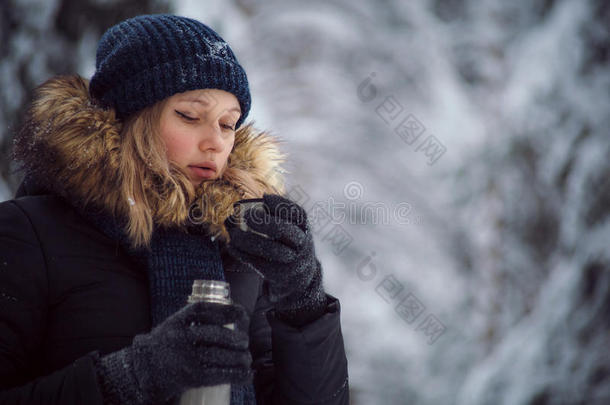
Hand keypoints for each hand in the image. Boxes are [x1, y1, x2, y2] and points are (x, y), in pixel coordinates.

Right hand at [94, 301, 251, 403]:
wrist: (144, 369)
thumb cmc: (168, 344)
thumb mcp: (176, 324)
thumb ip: (198, 319)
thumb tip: (235, 315)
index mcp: (177, 322)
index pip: (204, 310)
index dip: (225, 310)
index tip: (241, 313)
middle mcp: (180, 338)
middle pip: (215, 335)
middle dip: (236, 338)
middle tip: (245, 341)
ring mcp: (186, 358)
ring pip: (219, 355)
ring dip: (240, 358)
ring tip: (247, 359)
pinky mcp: (191, 377)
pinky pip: (218, 374)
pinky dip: (236, 375)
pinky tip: (247, 374)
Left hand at [224, 194, 326, 319]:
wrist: (299, 275)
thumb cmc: (286, 244)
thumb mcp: (286, 230)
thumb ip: (265, 219)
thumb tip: (231, 218)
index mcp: (303, 227)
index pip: (296, 213)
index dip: (280, 204)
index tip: (264, 198)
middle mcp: (301, 242)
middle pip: (284, 230)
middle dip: (263, 222)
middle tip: (246, 216)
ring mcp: (292, 260)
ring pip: (271, 249)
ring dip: (249, 240)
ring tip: (234, 234)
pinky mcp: (279, 273)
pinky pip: (259, 263)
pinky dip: (243, 253)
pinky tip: (232, 246)